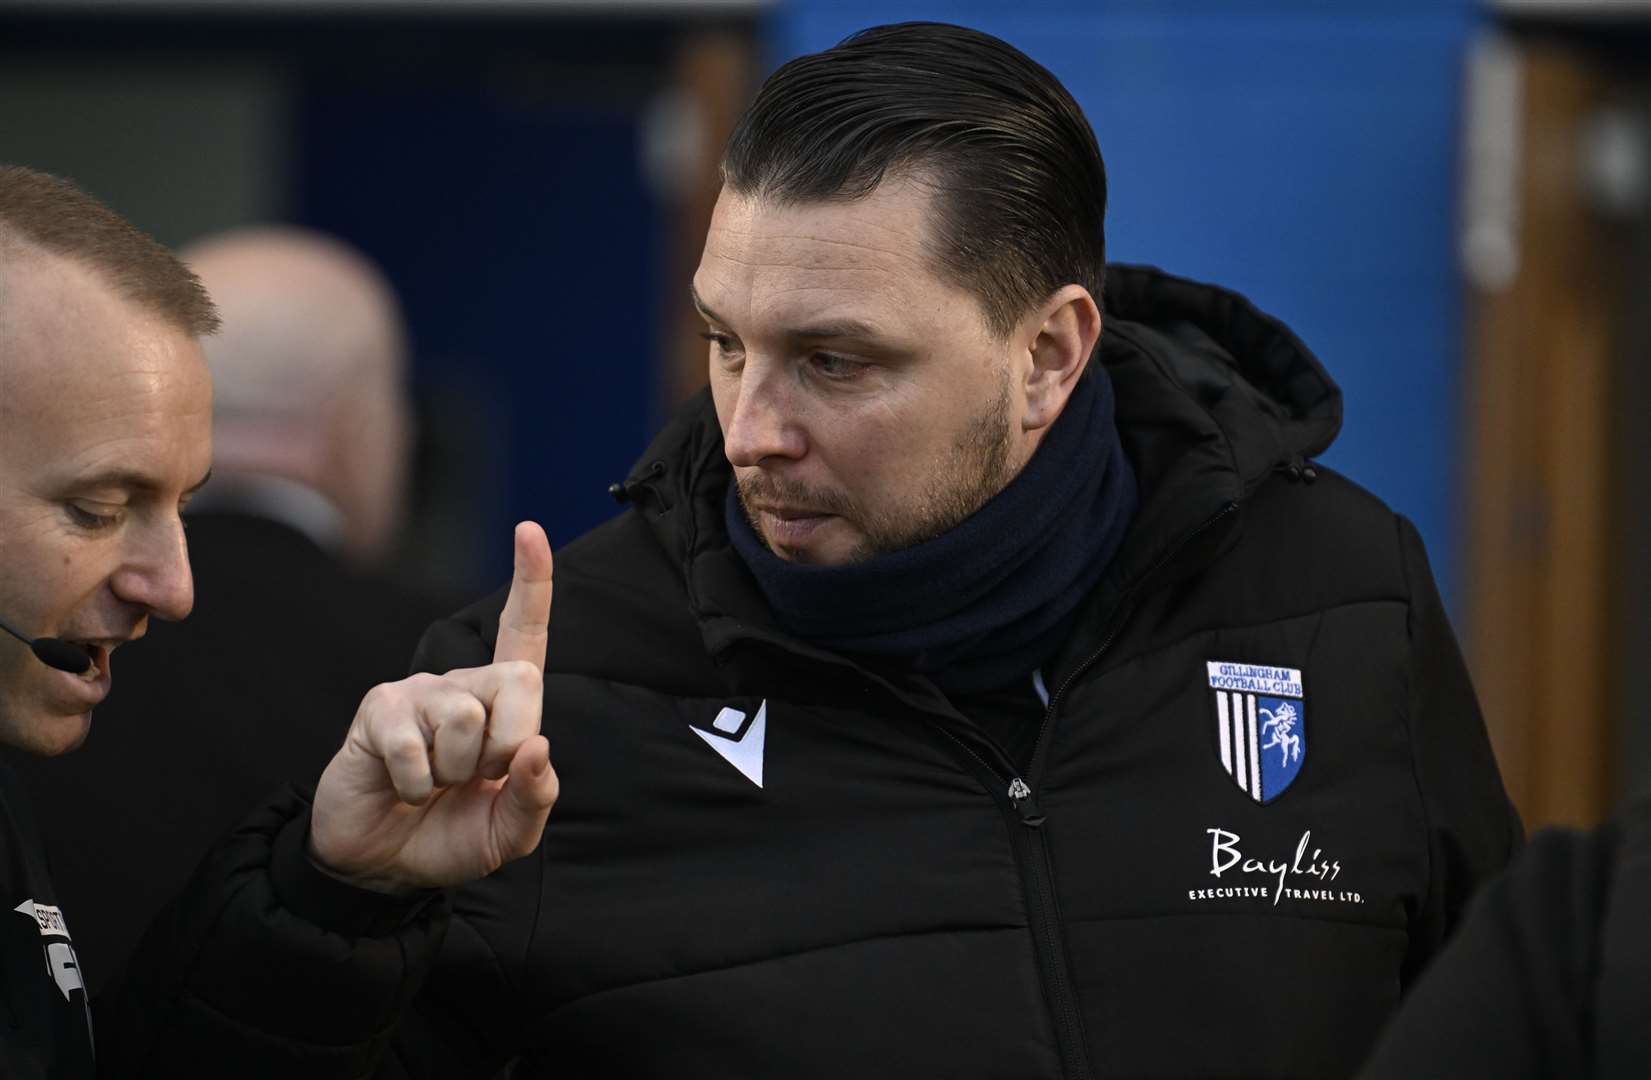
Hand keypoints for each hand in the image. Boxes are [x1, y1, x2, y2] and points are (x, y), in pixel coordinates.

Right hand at [309, 521, 557, 891]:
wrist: (380, 867)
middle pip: (520, 679)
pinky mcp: (377, 711)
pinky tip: (403, 788)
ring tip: (433, 784)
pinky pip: (416, 747)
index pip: (524, 633)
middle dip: (508, 744)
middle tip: (473, 777)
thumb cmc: (449, 835)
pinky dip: (417, 785)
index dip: (532, 583)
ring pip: (466, 716)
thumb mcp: (508, 831)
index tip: (530, 530)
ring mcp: (418, 692)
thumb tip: (538, 749)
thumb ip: (536, 797)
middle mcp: (463, 685)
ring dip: (454, 772)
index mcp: (503, 706)